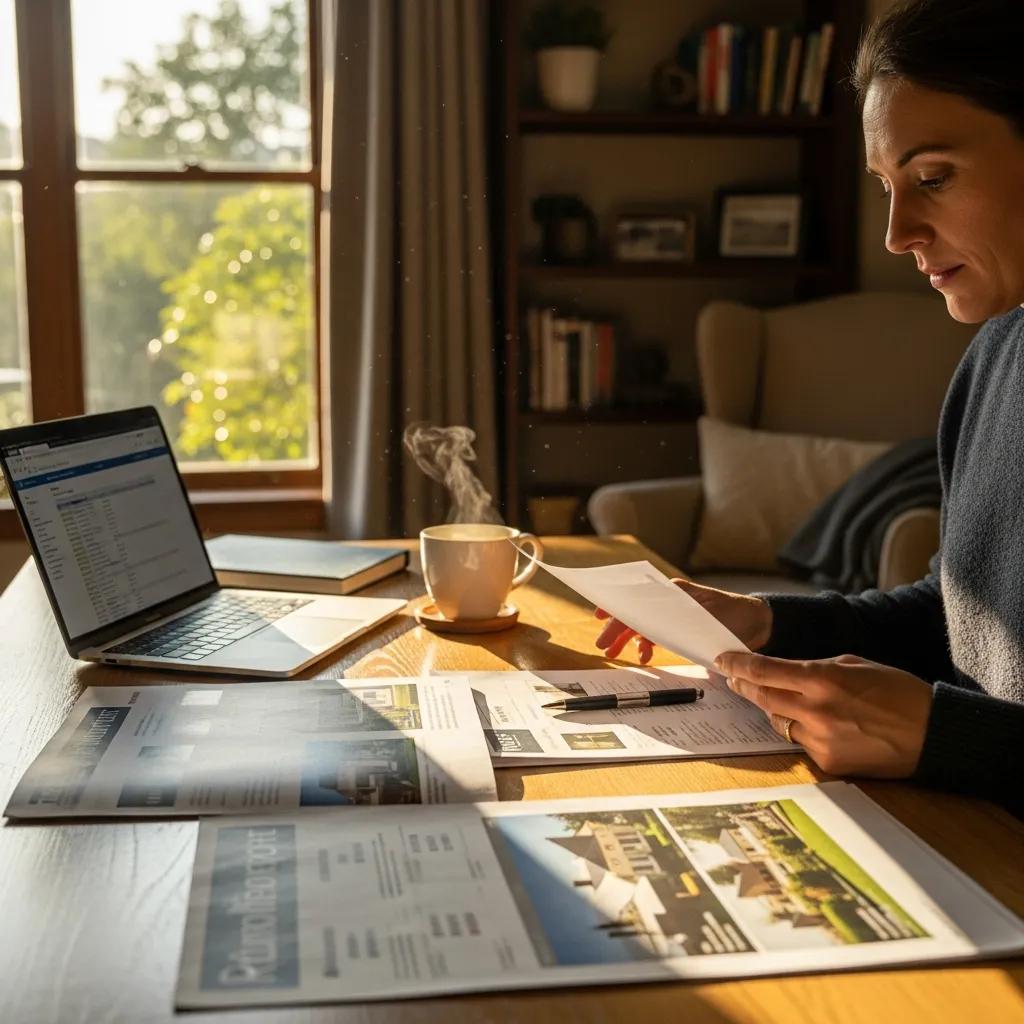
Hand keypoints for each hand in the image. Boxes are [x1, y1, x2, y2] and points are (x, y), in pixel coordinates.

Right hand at [594, 578, 772, 662]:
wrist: (761, 624)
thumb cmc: (736, 615)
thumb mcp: (707, 617)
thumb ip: (681, 620)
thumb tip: (652, 628)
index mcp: (674, 593)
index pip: (638, 598)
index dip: (618, 607)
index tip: (600, 615)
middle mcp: (671, 601)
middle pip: (637, 614)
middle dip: (617, 629)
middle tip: (603, 646)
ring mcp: (675, 615)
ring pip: (644, 625)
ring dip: (629, 639)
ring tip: (616, 653)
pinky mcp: (682, 628)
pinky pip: (657, 634)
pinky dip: (647, 644)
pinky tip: (645, 655)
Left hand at [714, 651, 933, 777]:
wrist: (933, 733)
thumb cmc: (897, 691)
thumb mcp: (854, 663)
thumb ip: (815, 668)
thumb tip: (786, 672)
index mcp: (822, 679)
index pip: (764, 671)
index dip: (738, 665)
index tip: (723, 660)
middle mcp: (815, 711)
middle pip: (762, 697)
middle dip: (745, 686)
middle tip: (733, 678)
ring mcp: (820, 740)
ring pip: (779, 722)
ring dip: (775, 709)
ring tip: (780, 698)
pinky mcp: (828, 763)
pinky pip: (802, 744)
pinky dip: (804, 732)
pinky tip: (822, 725)